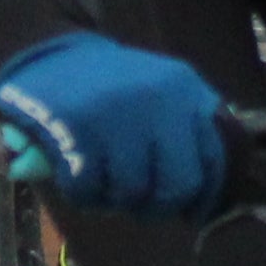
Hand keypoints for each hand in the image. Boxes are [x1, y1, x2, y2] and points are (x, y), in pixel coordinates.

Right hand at [0, 33, 230, 218]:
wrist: (50, 53)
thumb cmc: (111, 85)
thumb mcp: (162, 90)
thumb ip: (187, 131)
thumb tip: (201, 196)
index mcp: (185, 90)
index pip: (215, 159)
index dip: (205, 196)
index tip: (190, 212)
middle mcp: (158, 102)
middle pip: (178, 187)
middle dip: (157, 206)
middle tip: (139, 203)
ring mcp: (117, 116)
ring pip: (131, 193)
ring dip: (112, 199)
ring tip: (101, 178)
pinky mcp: (76, 131)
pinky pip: (88, 192)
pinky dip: (81, 193)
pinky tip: (76, 172)